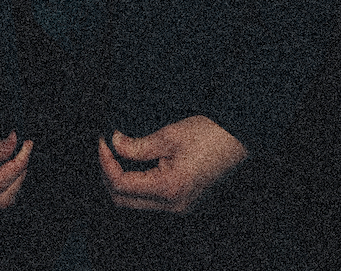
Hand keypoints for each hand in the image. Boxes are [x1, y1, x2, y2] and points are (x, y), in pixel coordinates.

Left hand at [97, 116, 246, 212]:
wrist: (238, 140)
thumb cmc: (210, 134)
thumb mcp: (170, 135)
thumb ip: (138, 145)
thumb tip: (115, 144)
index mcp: (169, 189)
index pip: (122, 185)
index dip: (106, 162)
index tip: (102, 141)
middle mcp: (173, 205)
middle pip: (124, 200)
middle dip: (109, 174)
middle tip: (105, 148)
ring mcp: (178, 206)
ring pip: (135, 202)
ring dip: (121, 180)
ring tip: (118, 152)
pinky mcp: (182, 201)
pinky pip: (150, 198)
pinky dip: (137, 182)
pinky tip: (135, 162)